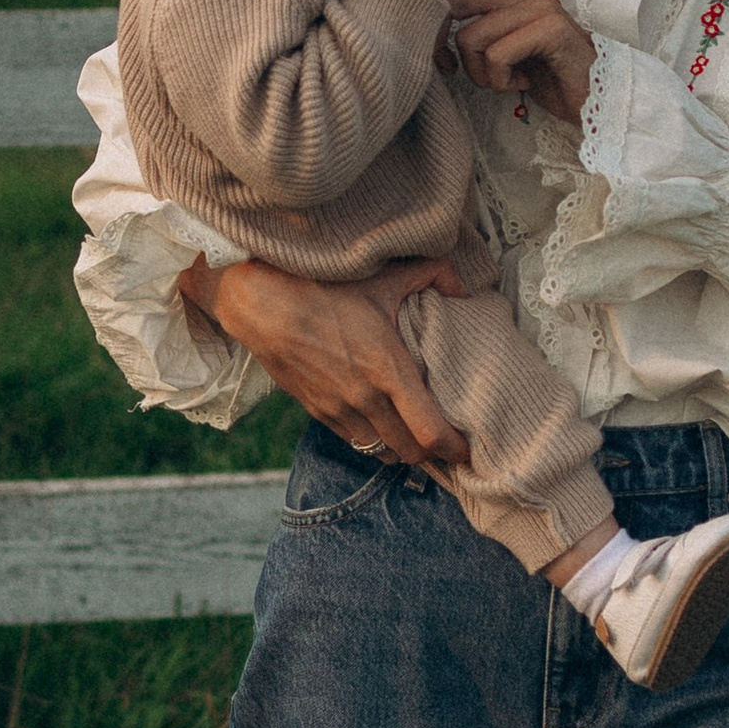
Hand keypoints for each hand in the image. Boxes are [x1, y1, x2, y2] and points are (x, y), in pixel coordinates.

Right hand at [180, 251, 470, 470]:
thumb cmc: (324, 286)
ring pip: (381, 451)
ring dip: (401, 449)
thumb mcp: (384, 275)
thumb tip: (463, 286)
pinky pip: (355, 441)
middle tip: (448, 443)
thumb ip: (435, 274)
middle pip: (409, 452)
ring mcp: (338, 410)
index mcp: (387, 370)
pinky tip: (382, 423)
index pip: (430, 432)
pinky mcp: (318, 411)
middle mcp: (365, 399)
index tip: (467, 447)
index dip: (454, 449)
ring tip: (416, 434)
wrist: (260, 303)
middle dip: (433, 453)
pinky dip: (374, 440)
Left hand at [437, 0, 594, 126]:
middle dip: (451, 48)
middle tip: (477, 71)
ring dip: (481, 73)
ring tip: (509, 76)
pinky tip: (523, 80)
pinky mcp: (550, 26)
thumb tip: (434, 20)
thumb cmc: (535, 70)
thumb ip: (468, 23)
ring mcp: (539, 2)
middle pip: (454, 1)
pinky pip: (496, 52)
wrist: (587, 98)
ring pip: (471, 35)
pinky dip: (500, 79)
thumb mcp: (495, 44)